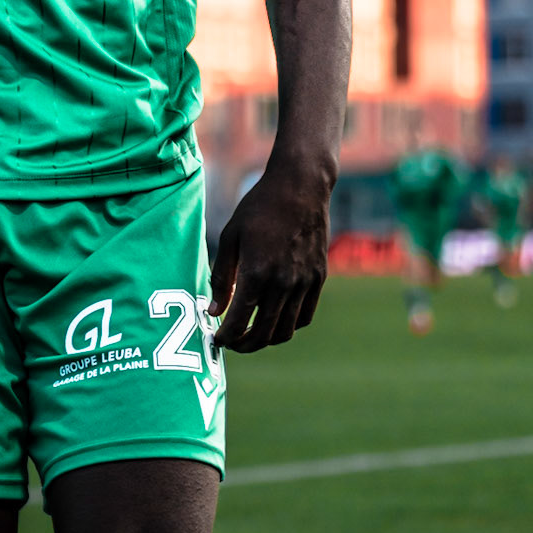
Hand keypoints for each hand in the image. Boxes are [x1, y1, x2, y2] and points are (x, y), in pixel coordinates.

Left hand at [208, 159, 330, 351]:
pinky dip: (289, 326)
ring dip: (266, 339)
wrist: (301, 187)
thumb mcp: (230, 238)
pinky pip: (304, 316)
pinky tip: (275, 319)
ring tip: (252, 335)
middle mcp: (283, 283)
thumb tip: (214, 311)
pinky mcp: (318, 278)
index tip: (217, 339)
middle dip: (244, 345)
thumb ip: (221, 277)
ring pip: (286, 330)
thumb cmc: (259, 208)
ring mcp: (304, 282)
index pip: (239, 321)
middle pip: (264, 333)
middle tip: (232, 343)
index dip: (226, 337)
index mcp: (257, 273)